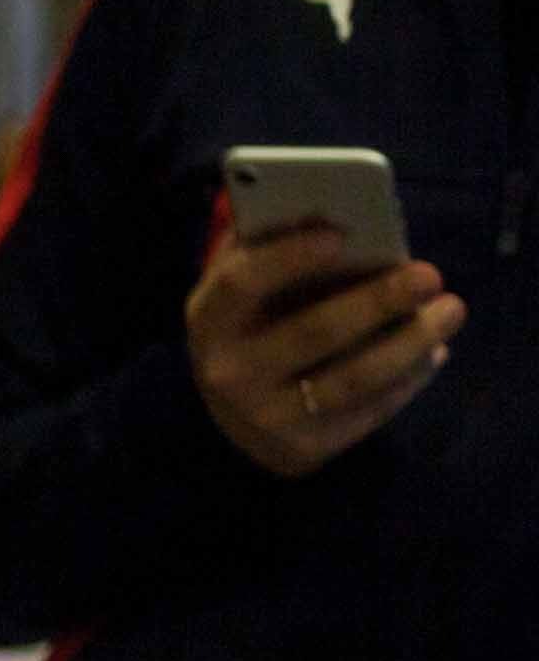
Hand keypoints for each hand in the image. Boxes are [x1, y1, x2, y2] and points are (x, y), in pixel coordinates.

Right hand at [191, 226, 459, 475]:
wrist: (224, 420)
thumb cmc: (248, 330)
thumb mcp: (240, 293)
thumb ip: (267, 252)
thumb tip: (329, 212)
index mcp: (210, 320)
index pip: (241, 284)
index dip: (288, 258)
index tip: (340, 233)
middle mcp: (230, 372)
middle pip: (312, 333)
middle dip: (377, 300)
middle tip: (430, 273)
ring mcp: (267, 417)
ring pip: (352, 378)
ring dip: (411, 342)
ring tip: (450, 309)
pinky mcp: (304, 448)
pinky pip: (369, 412)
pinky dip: (410, 379)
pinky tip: (432, 352)